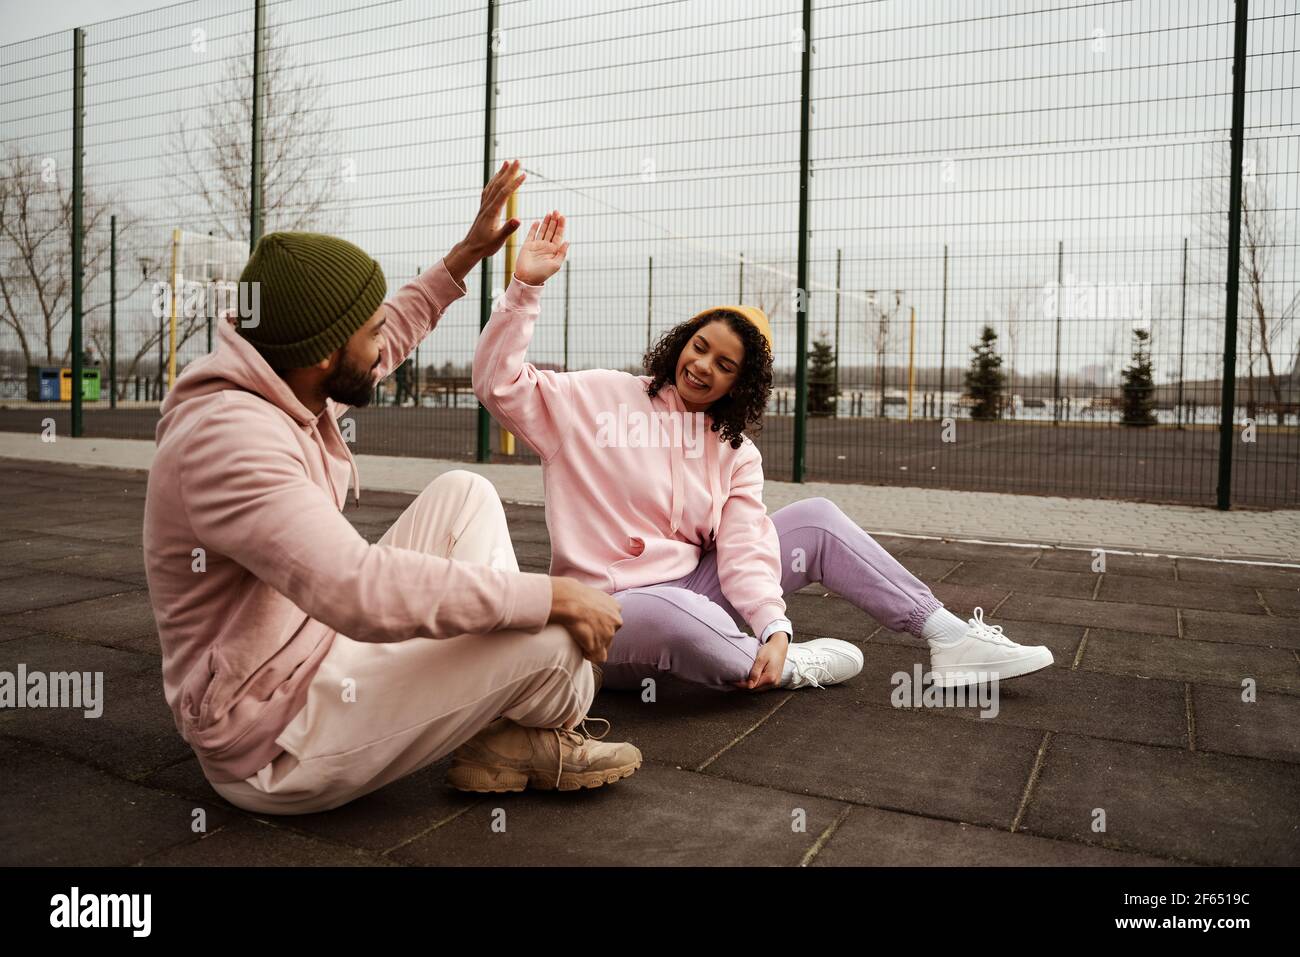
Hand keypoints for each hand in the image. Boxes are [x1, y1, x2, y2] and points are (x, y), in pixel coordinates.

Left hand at [443, 159, 525, 281]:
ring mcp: (484, 206)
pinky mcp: (483, 208)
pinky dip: (493, 181)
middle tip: (518, 160)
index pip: (505, 193)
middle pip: (499, 184)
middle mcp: (487, 205)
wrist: (470, 248)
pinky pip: (488, 190)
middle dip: (509, 172)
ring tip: (507, 163)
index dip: (515, 183)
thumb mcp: (498, 240)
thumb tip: (518, 219)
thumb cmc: (485, 246)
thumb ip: (508, 229)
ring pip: (493, 185)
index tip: (524, 174)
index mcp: (492, 212)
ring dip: (501, 173)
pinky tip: (497, 178)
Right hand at [513, 210, 568, 285]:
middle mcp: (546, 246)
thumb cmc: (543, 274)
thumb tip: (567, 241)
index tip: (562, 216)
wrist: (527, 278)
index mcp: (554, 250)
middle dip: (554, 221)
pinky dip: (534, 228)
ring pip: (543, 230)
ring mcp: (537, 245)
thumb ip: (562, 253)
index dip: (561, 226)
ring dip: (546, 222)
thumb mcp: (556, 265)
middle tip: (556, 211)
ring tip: (549, 213)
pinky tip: (538, 221)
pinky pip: (531, 234)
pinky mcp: (528, 245)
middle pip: (551, 230)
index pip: (559, 235)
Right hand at [548, 575, 621, 662]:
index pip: (612, 621)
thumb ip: (592, 599)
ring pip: (604, 646)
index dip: (599, 625)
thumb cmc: (571, 592)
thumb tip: (579, 594)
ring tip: (580, 640)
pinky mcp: (599, 645)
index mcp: (615, 606)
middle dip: (599, 636)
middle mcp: (616, 620)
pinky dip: (589, 655)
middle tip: (584, 634)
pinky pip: (598, 657)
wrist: (568, 600)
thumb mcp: (588, 591)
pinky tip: (581, 649)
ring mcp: (609, 634)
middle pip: (610, 634)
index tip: (589, 625)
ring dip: (593, 645)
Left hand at [735, 632, 788, 690]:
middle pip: (756, 689)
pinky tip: (748, 679)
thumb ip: (755, 672)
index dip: (741, 685)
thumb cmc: (770, 650)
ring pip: (759, 688)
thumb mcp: (761, 659)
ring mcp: (775, 682)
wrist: (780, 646)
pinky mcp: (774, 680)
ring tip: (739, 681)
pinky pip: (762, 685)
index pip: (752, 686)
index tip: (731, 682)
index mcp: (770, 678)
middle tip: (733, 682)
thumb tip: (749, 686)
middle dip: (744, 687)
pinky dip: (755, 683)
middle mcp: (774, 682)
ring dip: (749, 686)